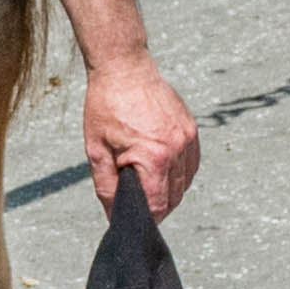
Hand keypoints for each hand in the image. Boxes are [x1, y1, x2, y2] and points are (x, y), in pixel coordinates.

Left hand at [83, 50, 200, 215]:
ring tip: (149, 188)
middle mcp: (177, 149)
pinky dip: (180, 174)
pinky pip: (192, 164)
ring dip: (170, 192)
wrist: (124, 69)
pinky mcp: (191, 129)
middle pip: (174, 198)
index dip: (145, 218)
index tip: (132, 219)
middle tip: (137, 205)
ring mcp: (188, 138)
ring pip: (185, 183)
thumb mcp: (97, 151)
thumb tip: (115, 214)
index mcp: (154, 157)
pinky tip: (163, 172)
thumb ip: (107, 187)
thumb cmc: (107, 106)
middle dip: (157, 207)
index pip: (157, 206)